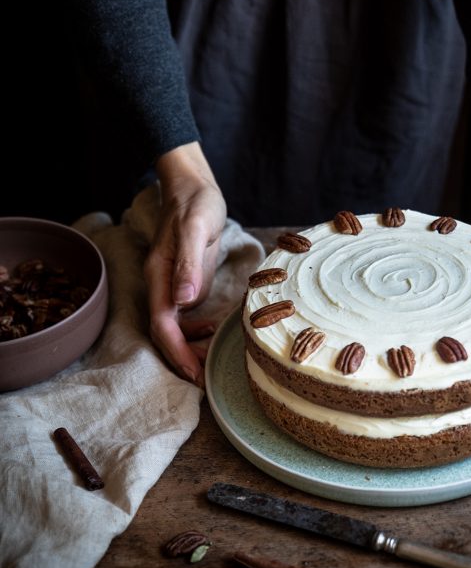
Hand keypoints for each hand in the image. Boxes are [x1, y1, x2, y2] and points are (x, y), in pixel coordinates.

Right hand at [144, 143, 226, 382]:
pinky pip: (186, 315)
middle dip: (184, 359)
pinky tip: (214, 332)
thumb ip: (189, 263)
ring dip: (192, 348)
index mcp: (160, 275)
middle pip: (167, 333)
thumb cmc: (195, 204)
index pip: (164, 326)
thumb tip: (184, 300)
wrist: (192, 186)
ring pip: (176, 328)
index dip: (178, 353)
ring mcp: (172, 285)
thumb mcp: (196, 229)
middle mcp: (162, 285)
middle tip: (207, 380)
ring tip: (213, 362)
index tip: (195, 375)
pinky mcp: (184, 281)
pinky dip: (198, 330)